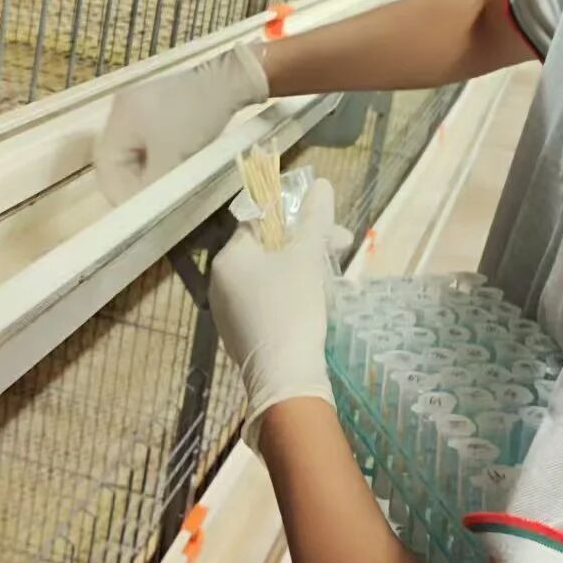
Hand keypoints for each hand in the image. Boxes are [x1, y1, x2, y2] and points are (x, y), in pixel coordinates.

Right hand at [94, 44, 267, 202]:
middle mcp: (122, 108)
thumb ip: (150, 188)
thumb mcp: (172, 159)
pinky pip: (147, 140)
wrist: (230, 80)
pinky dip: (157, 156)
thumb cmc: (198, 118)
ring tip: (167, 183)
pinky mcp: (158, 104)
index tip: (141, 210)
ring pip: (133, 151)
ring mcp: (140, 104)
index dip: (120, 192)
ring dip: (147, 170)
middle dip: (134, 181)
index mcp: (120, 118)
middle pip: (117, 158)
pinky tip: (174, 164)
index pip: (106, 166)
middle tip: (155, 199)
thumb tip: (139, 212)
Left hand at [210, 177, 351, 450]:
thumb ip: (315, 219)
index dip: (297, 217)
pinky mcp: (241, 335)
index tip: (328, 225)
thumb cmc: (292, 308)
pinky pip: (266, 301)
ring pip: (269, 276)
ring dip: (303, 269)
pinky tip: (317, 302)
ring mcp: (227, 311)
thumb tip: (323, 184)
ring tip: (335, 277)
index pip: (260, 221)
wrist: (284, 378)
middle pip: (268, 249)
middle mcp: (220, 281)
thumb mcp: (307, 257)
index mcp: (229, 257)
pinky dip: (291, 294)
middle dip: (307, 244)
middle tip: (342, 247)